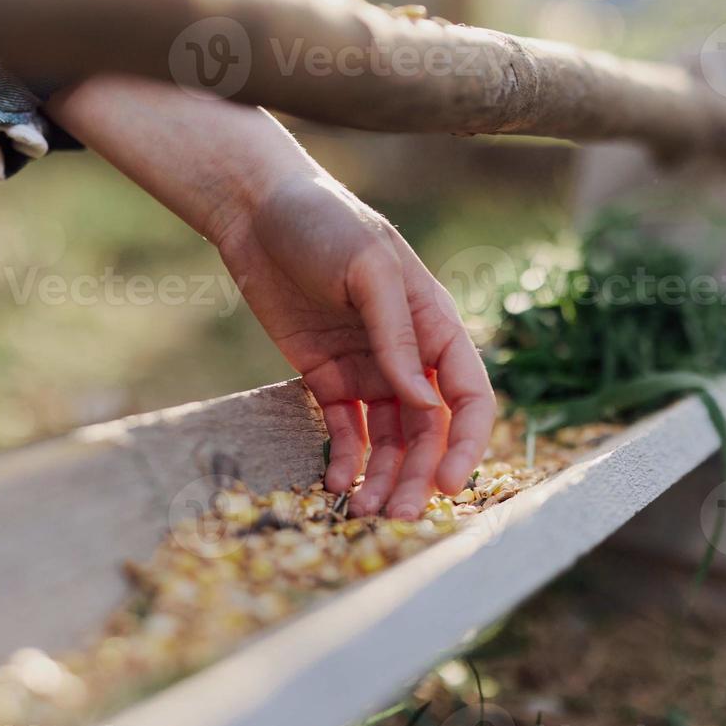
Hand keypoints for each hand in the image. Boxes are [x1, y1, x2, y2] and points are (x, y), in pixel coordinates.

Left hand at [213, 175, 495, 517]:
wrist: (256, 210)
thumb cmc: (323, 223)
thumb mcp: (368, 267)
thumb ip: (397, 334)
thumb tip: (423, 400)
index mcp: (436, 324)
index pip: (469, 395)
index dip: (466, 442)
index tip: (449, 482)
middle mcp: (408, 354)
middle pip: (427, 430)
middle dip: (419, 475)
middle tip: (400, 515)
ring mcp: (367, 368)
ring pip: (388, 439)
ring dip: (384, 477)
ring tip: (367, 512)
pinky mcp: (326, 376)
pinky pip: (344, 429)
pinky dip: (345, 460)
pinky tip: (337, 484)